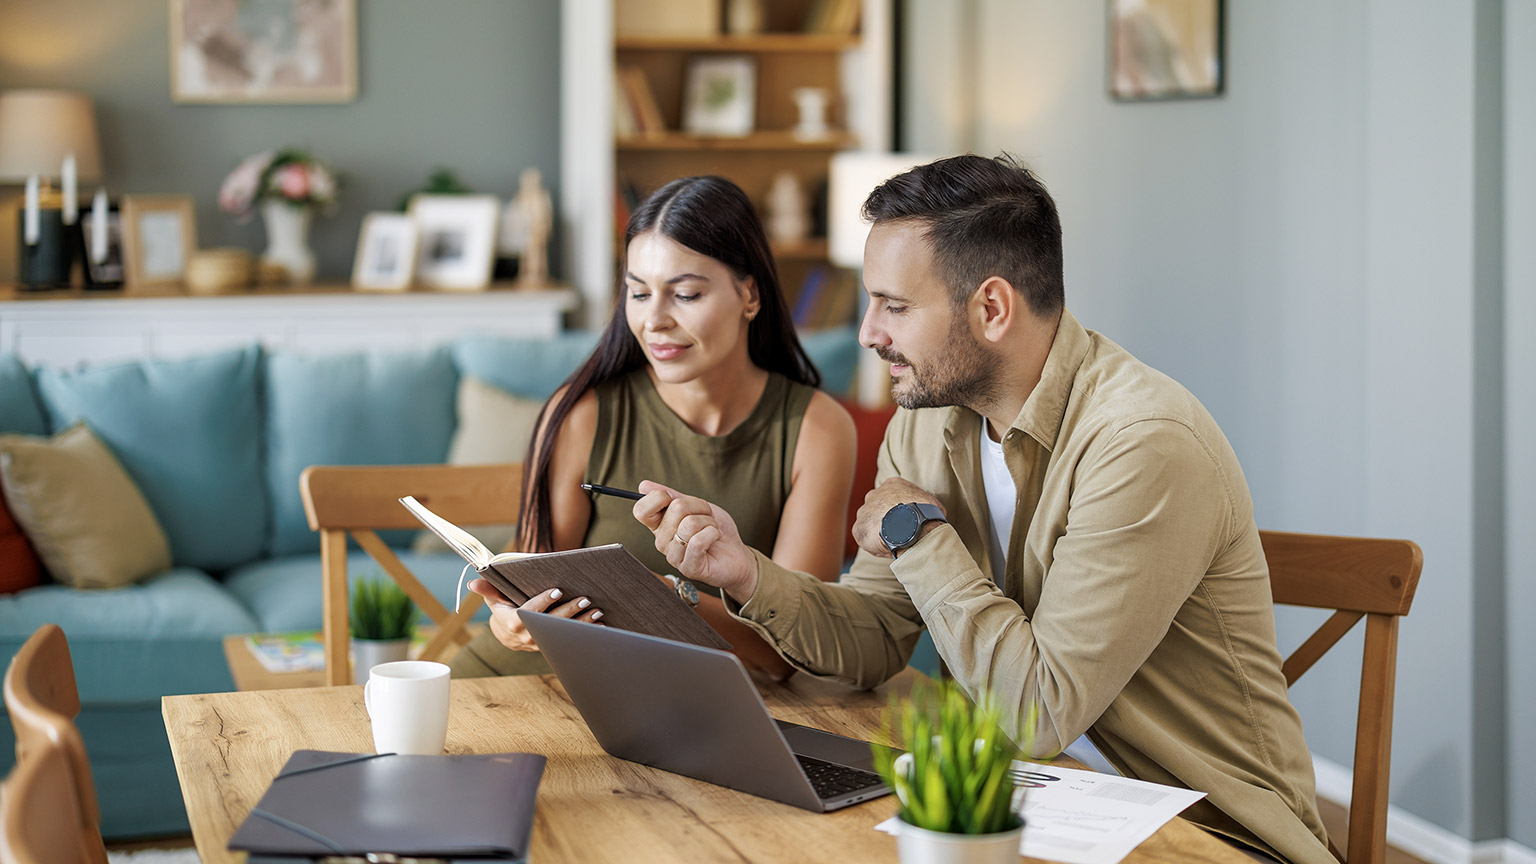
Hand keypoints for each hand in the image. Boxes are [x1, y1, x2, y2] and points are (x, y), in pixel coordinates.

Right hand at [467, 579, 602, 651]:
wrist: (506, 633)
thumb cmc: (502, 608)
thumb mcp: (494, 598)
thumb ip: (488, 589)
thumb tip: (474, 581)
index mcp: (512, 624)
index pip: (529, 613)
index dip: (543, 602)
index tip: (557, 590)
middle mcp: (527, 637)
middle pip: (550, 624)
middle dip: (568, 612)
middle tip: (585, 599)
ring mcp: (541, 643)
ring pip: (563, 633)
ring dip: (582, 623)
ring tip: (597, 611)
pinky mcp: (551, 645)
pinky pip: (569, 639)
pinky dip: (585, 632)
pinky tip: (601, 625)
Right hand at [632, 480, 759, 603]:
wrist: (736, 553)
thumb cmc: (715, 529)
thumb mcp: (696, 506)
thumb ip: (672, 496)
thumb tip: (644, 486)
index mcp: (659, 525)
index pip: (641, 509)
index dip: (659, 497)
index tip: (675, 498)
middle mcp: (662, 541)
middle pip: (676, 508)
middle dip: (700, 507)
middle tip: (706, 518)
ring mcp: (674, 556)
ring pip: (690, 523)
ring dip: (709, 522)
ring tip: (711, 530)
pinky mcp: (689, 567)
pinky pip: (698, 541)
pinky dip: (713, 533)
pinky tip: (715, 539)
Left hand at [852, 477, 944, 558]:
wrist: (910, 524)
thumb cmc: (925, 513)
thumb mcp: (932, 503)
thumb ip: (925, 506)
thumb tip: (933, 514)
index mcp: (892, 485)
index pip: (893, 498)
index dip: (901, 511)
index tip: (907, 522)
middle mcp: (874, 495)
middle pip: (879, 509)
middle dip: (887, 520)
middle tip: (900, 533)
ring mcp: (864, 511)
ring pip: (871, 525)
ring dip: (880, 533)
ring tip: (895, 543)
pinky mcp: (859, 529)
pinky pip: (867, 540)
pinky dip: (876, 546)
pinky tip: (888, 548)